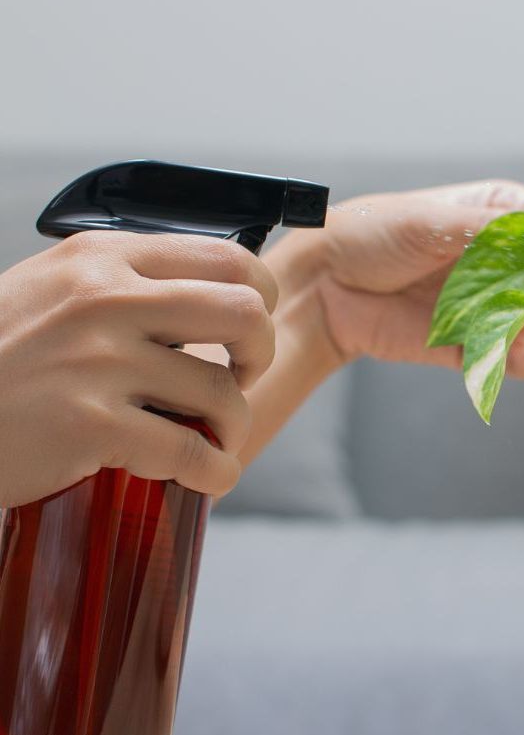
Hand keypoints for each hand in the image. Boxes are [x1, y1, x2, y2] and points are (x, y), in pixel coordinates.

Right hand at [0, 233, 277, 506]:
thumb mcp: (51, 290)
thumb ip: (122, 285)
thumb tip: (206, 298)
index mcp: (102, 259)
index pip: (228, 257)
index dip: (259, 297)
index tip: (247, 329)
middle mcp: (104, 300)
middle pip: (244, 314)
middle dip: (260, 354)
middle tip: (242, 378)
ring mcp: (97, 362)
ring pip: (222, 393)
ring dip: (232, 426)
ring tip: (214, 439)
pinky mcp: (89, 425)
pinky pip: (190, 452)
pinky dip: (215, 472)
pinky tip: (208, 478)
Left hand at [269, 179, 523, 378]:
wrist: (325, 288)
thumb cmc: (371, 235)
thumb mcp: (429, 220)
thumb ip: (492, 232)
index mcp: (503, 215)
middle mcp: (508, 260)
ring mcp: (495, 304)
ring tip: (519, 338)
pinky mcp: (479, 344)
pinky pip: (521, 361)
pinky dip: (521, 363)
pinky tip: (507, 358)